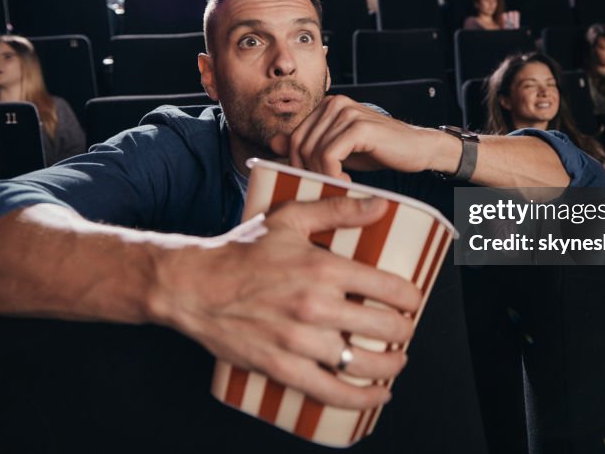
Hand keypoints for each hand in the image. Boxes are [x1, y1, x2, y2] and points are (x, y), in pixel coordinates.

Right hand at [148, 196, 421, 408]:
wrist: (193, 286)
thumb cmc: (241, 250)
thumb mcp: (289, 219)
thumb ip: (338, 210)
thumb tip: (380, 204)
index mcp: (324, 268)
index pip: (391, 288)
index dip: (411, 298)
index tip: (411, 301)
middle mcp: (317, 306)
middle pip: (385, 328)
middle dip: (404, 331)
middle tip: (404, 329)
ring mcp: (301, 341)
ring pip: (365, 363)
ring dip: (391, 366)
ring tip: (396, 361)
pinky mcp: (284, 368)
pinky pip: (333, 392)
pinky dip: (363, 399)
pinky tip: (378, 395)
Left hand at [270, 95, 453, 179]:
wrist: (416, 148)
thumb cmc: (377, 151)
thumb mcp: (338, 151)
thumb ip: (308, 145)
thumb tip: (275, 143)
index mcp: (325, 106)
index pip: (293, 138)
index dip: (298, 165)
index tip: (315, 182)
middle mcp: (332, 103)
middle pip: (298, 145)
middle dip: (308, 172)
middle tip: (327, 186)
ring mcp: (346, 111)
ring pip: (312, 152)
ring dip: (323, 176)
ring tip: (341, 185)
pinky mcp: (358, 126)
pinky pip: (329, 155)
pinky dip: (333, 174)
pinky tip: (348, 182)